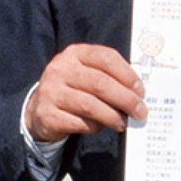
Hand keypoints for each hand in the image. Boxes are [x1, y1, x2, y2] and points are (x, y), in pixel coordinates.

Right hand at [25, 44, 145, 142]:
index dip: (127, 75)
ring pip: (90, 105)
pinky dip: (95, 127)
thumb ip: (109, 76)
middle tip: (140, 111)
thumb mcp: (87, 73)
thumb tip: (137, 94)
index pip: (106, 58)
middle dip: (125, 99)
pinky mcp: (47, 114)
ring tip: (124, 123)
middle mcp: (60, 68)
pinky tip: (101, 127)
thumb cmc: (74, 88)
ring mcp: (51, 91)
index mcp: (75, 53)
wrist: (40, 107)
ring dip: (112, 116)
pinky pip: (79, 123)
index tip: (141, 90)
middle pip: (100, 83)